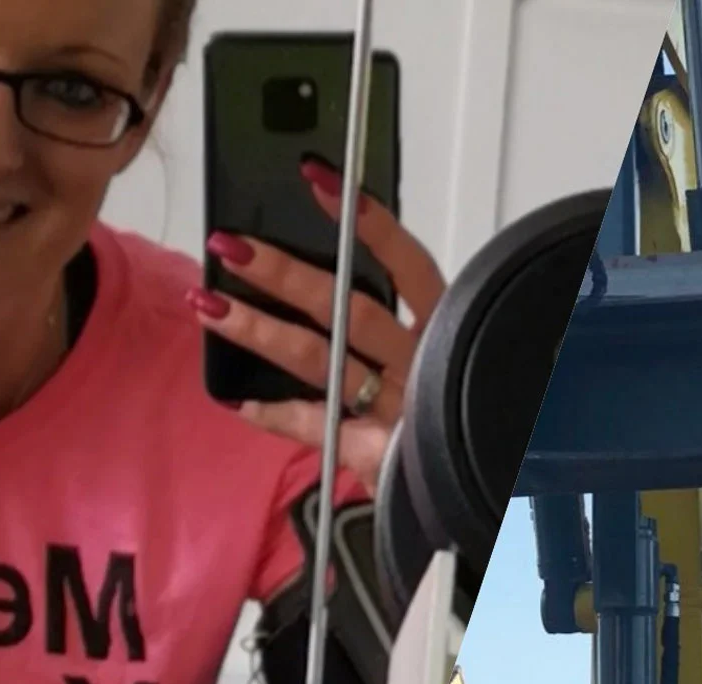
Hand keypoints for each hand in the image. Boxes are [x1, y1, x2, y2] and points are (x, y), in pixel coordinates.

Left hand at [191, 159, 446, 490]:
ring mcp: (395, 408)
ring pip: (320, 360)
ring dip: (260, 330)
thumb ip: (408, 318)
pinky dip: (274, 416)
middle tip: (230, 245)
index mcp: (445, 329)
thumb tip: (346, 264)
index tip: (319, 180)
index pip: (407, 264)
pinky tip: (234, 402)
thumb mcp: (451, 355)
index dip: (367, 222)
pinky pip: (315, 426)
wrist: (494, 486)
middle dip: (284, 273)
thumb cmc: (465, 413)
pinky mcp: (374, 452)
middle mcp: (420, 364)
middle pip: (347, 308)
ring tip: (207, 304)